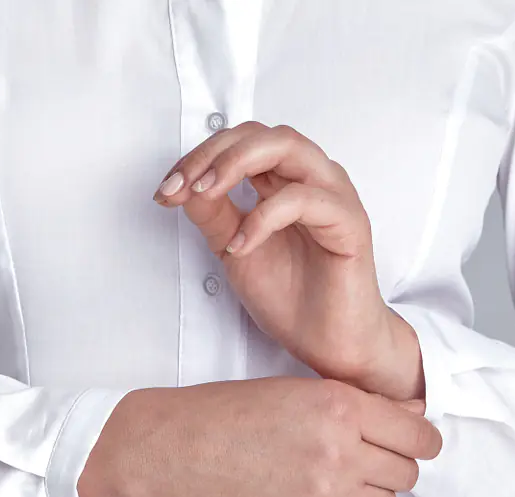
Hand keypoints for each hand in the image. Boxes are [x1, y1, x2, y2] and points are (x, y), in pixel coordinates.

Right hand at [78, 378, 441, 496]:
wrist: (169, 450)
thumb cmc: (221, 414)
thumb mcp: (293, 389)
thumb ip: (352, 405)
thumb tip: (406, 419)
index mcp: (338, 406)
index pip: (417, 434)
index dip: (422, 441)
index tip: (419, 446)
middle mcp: (337, 451)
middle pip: (405, 474)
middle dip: (393, 468)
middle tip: (369, 463)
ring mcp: (320, 495)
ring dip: (366, 495)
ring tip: (333, 481)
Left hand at [153, 121, 422, 400]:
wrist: (327, 344)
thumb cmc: (292, 298)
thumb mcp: (234, 251)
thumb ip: (213, 215)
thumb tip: (183, 187)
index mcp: (284, 182)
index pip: (239, 143)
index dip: (198, 157)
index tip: (166, 189)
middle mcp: (310, 180)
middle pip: (260, 135)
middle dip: (211, 154)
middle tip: (181, 185)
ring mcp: (333, 196)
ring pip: (286, 147)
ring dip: (235, 164)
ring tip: (204, 194)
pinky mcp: (349, 222)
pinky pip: (304, 200)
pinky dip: (263, 218)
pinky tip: (240, 245)